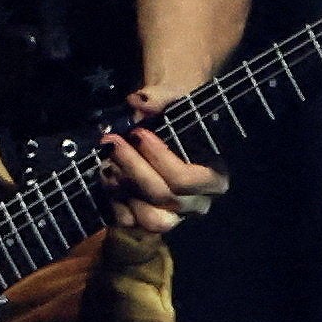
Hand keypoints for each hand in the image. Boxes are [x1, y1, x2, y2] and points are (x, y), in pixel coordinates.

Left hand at [101, 91, 227, 239]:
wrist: (166, 128)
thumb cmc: (175, 114)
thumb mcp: (172, 98)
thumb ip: (159, 98)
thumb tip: (138, 101)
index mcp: (215, 178)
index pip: (185, 180)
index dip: (158, 158)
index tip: (137, 133)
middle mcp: (198, 203)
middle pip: (163, 196)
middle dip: (133, 167)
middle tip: (111, 143)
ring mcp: (175, 217)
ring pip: (148, 217)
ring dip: (123, 189)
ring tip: (107, 163)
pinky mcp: (151, 221)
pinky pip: (131, 223)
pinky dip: (115, 203)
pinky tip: (107, 178)